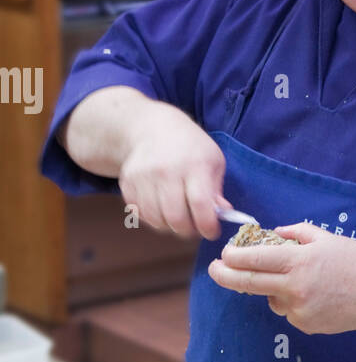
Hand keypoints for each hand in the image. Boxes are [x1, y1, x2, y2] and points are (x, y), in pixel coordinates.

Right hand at [117, 101, 228, 239]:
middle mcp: (167, 170)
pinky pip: (139, 213)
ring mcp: (144, 176)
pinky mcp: (128, 182)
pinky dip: (151, 217)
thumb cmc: (191, 148)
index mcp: (194, 165)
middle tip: (194, 227)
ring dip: (169, 226)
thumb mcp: (213, 161)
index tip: (212, 232)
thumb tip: (222, 214)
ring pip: (155, 219)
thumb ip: (217, 190)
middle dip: (187, 230)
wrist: (153, 128)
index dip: (207, 225)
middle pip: (175, 217)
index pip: (200, 204)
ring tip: (178, 218)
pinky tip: (161, 208)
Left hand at [207, 222, 355, 333]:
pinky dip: (293, 302)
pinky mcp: (306, 325)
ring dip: (272, 289)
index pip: (255, 258)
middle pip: (249, 283)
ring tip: (301, 281)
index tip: (223, 254)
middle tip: (214, 270)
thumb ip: (296, 233)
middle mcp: (295, 287)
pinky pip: (289, 311)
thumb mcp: (327, 237)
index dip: (233, 257)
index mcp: (299, 261)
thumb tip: (273, 234)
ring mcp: (299, 309)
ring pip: (271, 298)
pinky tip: (315, 296)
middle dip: (226, 276)